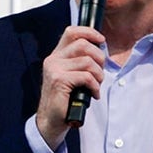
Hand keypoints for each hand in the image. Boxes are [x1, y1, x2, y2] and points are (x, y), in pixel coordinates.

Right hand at [35, 25, 105, 147]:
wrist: (51, 120)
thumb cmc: (65, 99)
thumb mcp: (72, 76)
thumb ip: (79, 62)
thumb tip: (100, 50)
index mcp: (56, 56)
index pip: (72, 32)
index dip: (89, 32)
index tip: (101, 41)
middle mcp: (53, 60)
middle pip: (83, 45)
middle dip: (99, 58)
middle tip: (99, 73)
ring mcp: (54, 69)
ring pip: (87, 61)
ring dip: (98, 75)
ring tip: (96, 85)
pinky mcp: (59, 80)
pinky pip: (86, 77)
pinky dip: (95, 86)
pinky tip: (93, 94)